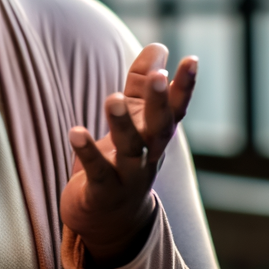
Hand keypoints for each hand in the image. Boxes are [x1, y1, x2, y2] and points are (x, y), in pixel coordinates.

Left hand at [61, 44, 197, 268]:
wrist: (110, 222)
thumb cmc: (121, 162)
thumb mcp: (133, 120)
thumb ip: (141, 85)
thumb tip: (158, 47)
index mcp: (156, 136)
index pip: (175, 109)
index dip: (185, 86)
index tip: (192, 59)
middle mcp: (148, 156)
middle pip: (159, 128)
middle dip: (161, 103)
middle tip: (159, 76)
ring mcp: (128, 176)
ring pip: (130, 149)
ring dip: (122, 124)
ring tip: (112, 99)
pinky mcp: (102, 192)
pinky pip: (97, 172)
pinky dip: (88, 152)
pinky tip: (76, 132)